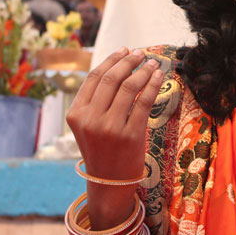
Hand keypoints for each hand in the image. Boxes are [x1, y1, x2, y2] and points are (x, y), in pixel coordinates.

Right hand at [65, 47, 163, 222]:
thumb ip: (95, 101)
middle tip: (141, 53)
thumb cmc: (102, 150)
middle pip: (111, 79)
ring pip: (129, 87)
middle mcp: (90, 119)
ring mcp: (109, 127)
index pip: (93, 78)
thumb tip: (117, 67)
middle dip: (129, 61)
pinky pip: (144, 102)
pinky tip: (159, 77)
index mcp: (76, 114)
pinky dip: (153, 85)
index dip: (111, 60)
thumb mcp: (88, 126)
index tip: (124, 51)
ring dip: (143, 71)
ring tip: (153, 64)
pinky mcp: (130, 135)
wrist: (109, 183)